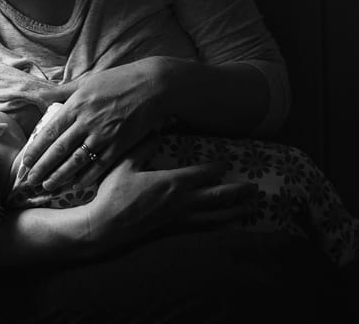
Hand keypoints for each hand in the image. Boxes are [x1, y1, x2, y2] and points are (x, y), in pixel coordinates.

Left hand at [19, 58, 172, 190]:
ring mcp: (103, 135)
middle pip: (59, 150)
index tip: (25, 162)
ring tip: (47, 187)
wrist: (153, 86)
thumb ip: (63, 91)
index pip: (49, 132)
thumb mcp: (88, 80)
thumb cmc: (119, 80)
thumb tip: (40, 94)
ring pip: (76, 161)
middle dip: (42, 168)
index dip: (36, 149)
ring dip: (59, 176)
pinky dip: (86, 177)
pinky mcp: (120, 144)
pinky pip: (99, 165)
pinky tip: (75, 186)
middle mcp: (87, 121)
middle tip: (30, 182)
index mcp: (77, 105)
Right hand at [83, 137, 257, 246]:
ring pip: (214, 215)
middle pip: (217, 196)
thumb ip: (143, 145)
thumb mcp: (125, 164)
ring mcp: (178, 218)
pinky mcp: (173, 230)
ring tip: (251, 208)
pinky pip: (202, 227)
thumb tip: (159, 129)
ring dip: (234, 211)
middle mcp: (180, 202)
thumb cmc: (112, 193)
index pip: (203, 174)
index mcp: (171, 183)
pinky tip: (226, 223)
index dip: (218, 167)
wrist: (103, 227)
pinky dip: (218, 224)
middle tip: (255, 188)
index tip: (227, 161)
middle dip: (237, 191)